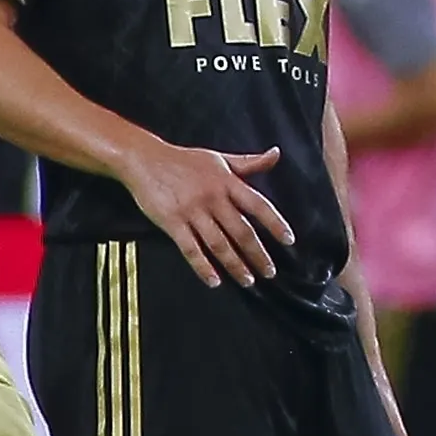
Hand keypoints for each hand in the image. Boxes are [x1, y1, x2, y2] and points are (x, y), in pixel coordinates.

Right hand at [123, 139, 290, 287]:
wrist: (145, 159)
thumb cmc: (183, 160)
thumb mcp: (219, 158)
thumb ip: (249, 163)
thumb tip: (276, 155)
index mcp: (227, 182)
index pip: (258, 205)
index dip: (275, 224)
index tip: (289, 241)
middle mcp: (213, 197)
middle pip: (241, 231)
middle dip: (258, 254)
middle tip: (270, 272)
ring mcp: (192, 211)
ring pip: (219, 244)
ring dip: (235, 265)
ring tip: (248, 280)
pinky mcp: (172, 222)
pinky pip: (190, 249)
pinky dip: (203, 266)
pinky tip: (214, 280)